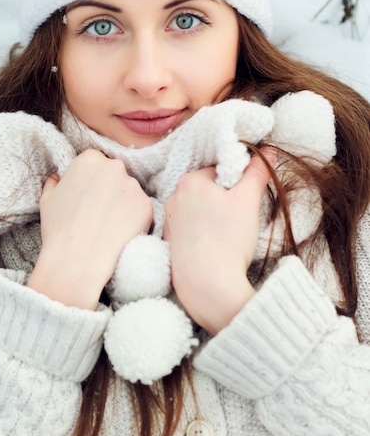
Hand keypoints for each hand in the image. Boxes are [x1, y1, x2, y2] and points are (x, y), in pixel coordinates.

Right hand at [27, 149, 152, 308]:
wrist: (77, 260)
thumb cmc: (58, 229)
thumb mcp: (47, 199)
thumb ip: (54, 182)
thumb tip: (57, 177)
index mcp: (90, 159)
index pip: (96, 163)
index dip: (92, 182)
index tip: (88, 197)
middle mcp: (114, 166)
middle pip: (115, 174)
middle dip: (109, 189)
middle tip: (99, 211)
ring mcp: (133, 186)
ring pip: (129, 191)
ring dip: (122, 204)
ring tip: (108, 225)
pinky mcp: (147, 205)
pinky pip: (140, 209)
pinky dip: (133, 219)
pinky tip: (119, 233)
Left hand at [163, 151, 273, 333]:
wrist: (207, 285)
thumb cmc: (228, 240)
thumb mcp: (248, 201)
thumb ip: (257, 172)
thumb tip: (267, 150)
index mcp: (189, 181)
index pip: (219, 172)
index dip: (237, 186)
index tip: (244, 202)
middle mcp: (173, 196)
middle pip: (208, 190)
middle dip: (225, 201)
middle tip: (237, 221)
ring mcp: (169, 219)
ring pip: (199, 210)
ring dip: (213, 217)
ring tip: (226, 236)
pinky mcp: (169, 240)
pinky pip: (191, 229)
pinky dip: (202, 234)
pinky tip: (214, 247)